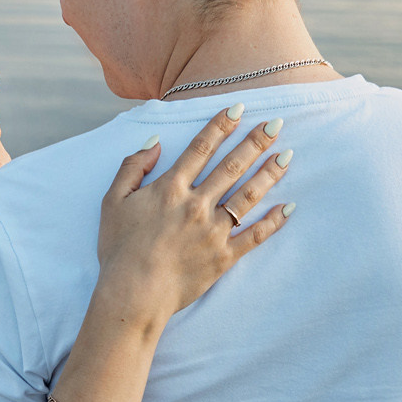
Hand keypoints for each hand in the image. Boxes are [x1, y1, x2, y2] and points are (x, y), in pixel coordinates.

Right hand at [94, 106, 294, 320]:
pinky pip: (254, 237)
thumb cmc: (119, 249)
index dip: (221, 125)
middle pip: (232, 166)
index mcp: (170, 188)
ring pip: (248, 196)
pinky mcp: (223, 257)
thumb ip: (132, 167)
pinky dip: (273, 222)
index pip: (201, 148)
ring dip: (269, 174)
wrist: (133, 293)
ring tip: (287, 156)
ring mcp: (213, 231)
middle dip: (255, 142)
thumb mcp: (113, 201)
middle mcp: (197, 204)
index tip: (239, 108)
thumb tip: (155, 143)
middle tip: (277, 124)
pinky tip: (288, 207)